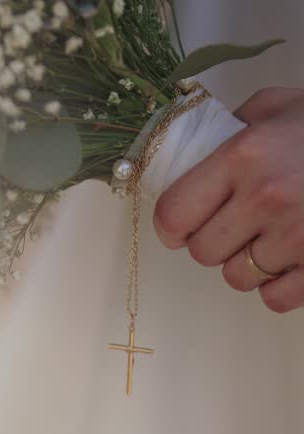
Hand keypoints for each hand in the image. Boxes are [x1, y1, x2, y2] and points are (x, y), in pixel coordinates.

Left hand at [154, 87, 303, 313]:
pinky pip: (276, 298)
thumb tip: (188, 156)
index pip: (174, 213)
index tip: (178, 227)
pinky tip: (289, 261)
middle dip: (212, 242)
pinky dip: (278, 286)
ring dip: (245, 264)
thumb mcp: (274, 108)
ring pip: (237, 278)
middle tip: (232, 227)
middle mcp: (267, 197)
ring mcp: (299, 234)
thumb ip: (226, 130)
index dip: (170, 227)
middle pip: (203, 252)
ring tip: (268, 238)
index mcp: (244, 155)